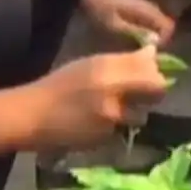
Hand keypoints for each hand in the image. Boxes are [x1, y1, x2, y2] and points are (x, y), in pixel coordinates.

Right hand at [26, 46, 170, 149]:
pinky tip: (97, 124)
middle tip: (141, 94)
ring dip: (134, 113)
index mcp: (106, 65)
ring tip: (112, 111)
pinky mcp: (106, 136)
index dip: (153, 69)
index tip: (148, 72)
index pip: (149, 65)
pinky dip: (115, 127)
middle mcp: (113, 88)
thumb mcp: (89, 65)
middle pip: (157, 88)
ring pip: (141, 114)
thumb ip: (123, 61)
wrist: (33, 116)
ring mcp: (111, 115)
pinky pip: (122, 129)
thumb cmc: (59, 86)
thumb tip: (153, 53)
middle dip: (154, 92)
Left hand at [82, 0, 174, 45]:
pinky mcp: (140, 9)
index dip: (164, 40)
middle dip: (161, 39)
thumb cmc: (103, 12)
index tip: (152, 50)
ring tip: (143, 46)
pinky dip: (150, 31)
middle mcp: (150, 7)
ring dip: (155, 35)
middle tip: (148, 51)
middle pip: (166, 25)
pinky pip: (152, 22)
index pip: (168, 27)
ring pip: (160, 24)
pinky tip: (137, 38)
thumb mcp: (117, 26)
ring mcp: (146, 7)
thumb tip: (155, 42)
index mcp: (147, 10)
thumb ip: (136, 33)